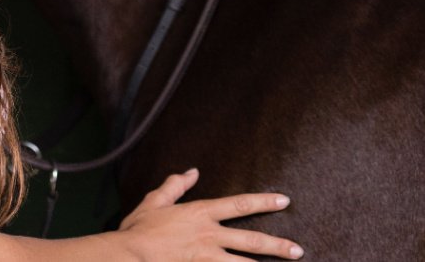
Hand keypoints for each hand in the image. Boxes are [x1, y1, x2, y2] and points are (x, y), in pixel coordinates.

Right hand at [117, 168, 301, 259]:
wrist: (127, 256)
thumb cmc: (139, 230)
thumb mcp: (155, 201)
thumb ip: (175, 186)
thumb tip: (191, 171)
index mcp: (200, 214)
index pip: (239, 204)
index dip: (263, 201)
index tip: (284, 200)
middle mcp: (208, 236)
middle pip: (251, 240)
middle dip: (277, 245)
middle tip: (298, 250)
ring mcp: (206, 258)